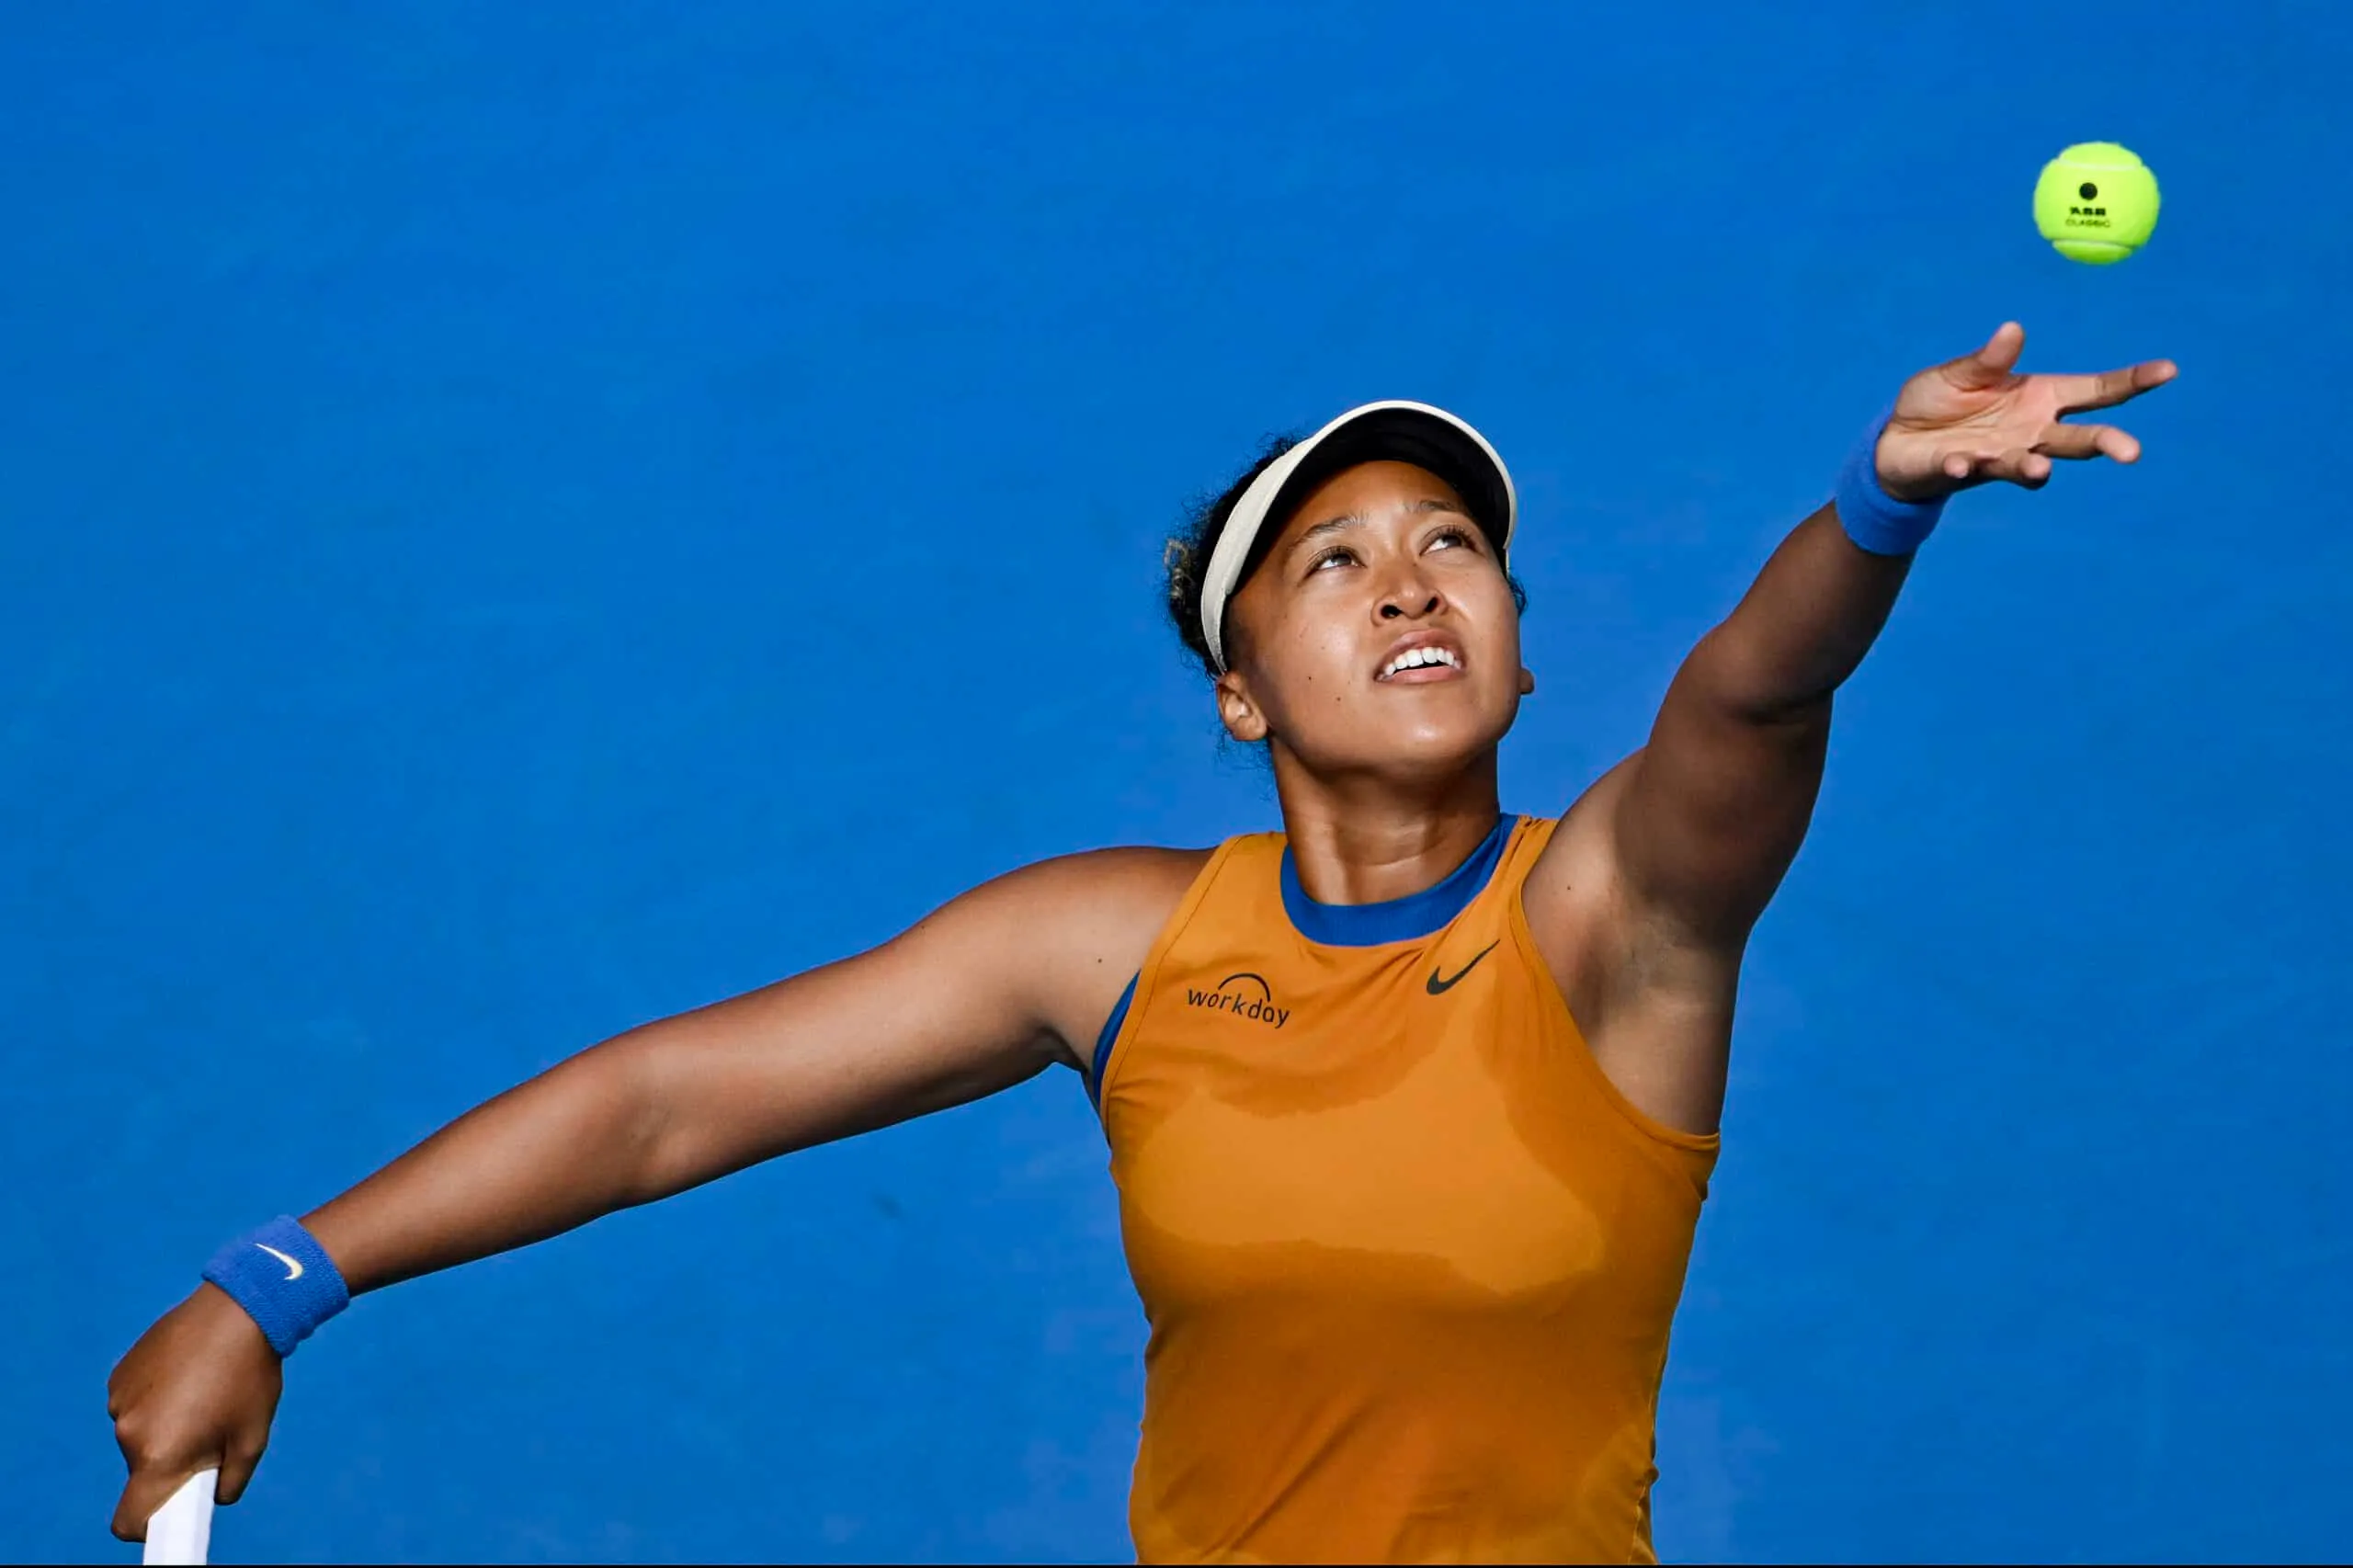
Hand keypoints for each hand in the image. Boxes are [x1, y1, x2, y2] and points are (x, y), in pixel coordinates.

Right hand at [107, 1284, 283, 1540]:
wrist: (239, 1310)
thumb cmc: (250, 1378)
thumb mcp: (252, 1440)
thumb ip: (229, 1483)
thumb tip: (213, 1497)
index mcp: (158, 1456)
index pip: (129, 1519)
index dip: (148, 1526)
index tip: (171, 1513)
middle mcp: (128, 1432)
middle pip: (143, 1470)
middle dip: (172, 1460)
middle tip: (211, 1428)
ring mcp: (119, 1400)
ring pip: (139, 1434)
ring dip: (164, 1426)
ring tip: (205, 1391)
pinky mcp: (119, 1374)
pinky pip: (134, 1403)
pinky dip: (156, 1398)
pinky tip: (187, 1371)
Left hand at [1876, 322, 2176, 501]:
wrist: (1896, 442)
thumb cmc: (1939, 401)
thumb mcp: (1961, 372)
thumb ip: (1989, 360)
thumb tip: (2013, 330)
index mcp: (2041, 397)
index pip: (2097, 390)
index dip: (2133, 381)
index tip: (2170, 370)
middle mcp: (2032, 430)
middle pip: (2080, 440)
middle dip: (2106, 444)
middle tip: (2133, 452)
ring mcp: (2002, 455)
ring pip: (2031, 465)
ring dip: (2034, 468)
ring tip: (2038, 470)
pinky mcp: (1965, 471)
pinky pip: (1969, 470)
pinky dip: (1963, 466)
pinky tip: (1957, 462)